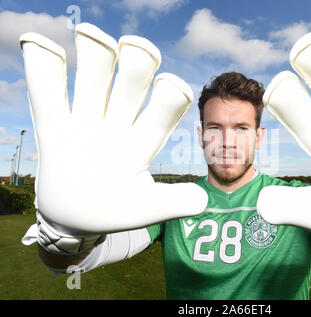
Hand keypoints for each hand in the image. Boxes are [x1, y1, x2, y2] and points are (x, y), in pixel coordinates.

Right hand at [21, 23, 206, 233]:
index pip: (161, 115)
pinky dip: (43, 72)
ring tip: (92, 34)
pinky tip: (39, 43)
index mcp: (141, 145)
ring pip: (92, 85)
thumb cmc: (113, 210)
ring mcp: (86, 126)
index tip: (172, 85)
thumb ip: (173, 202)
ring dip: (94, 59)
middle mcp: (116, 127)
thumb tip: (202, 200)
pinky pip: (48, 98)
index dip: (169, 100)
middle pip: (129, 89)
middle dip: (135, 67)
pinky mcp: (56, 130)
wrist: (75, 218)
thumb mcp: (144, 209)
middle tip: (138, 47)